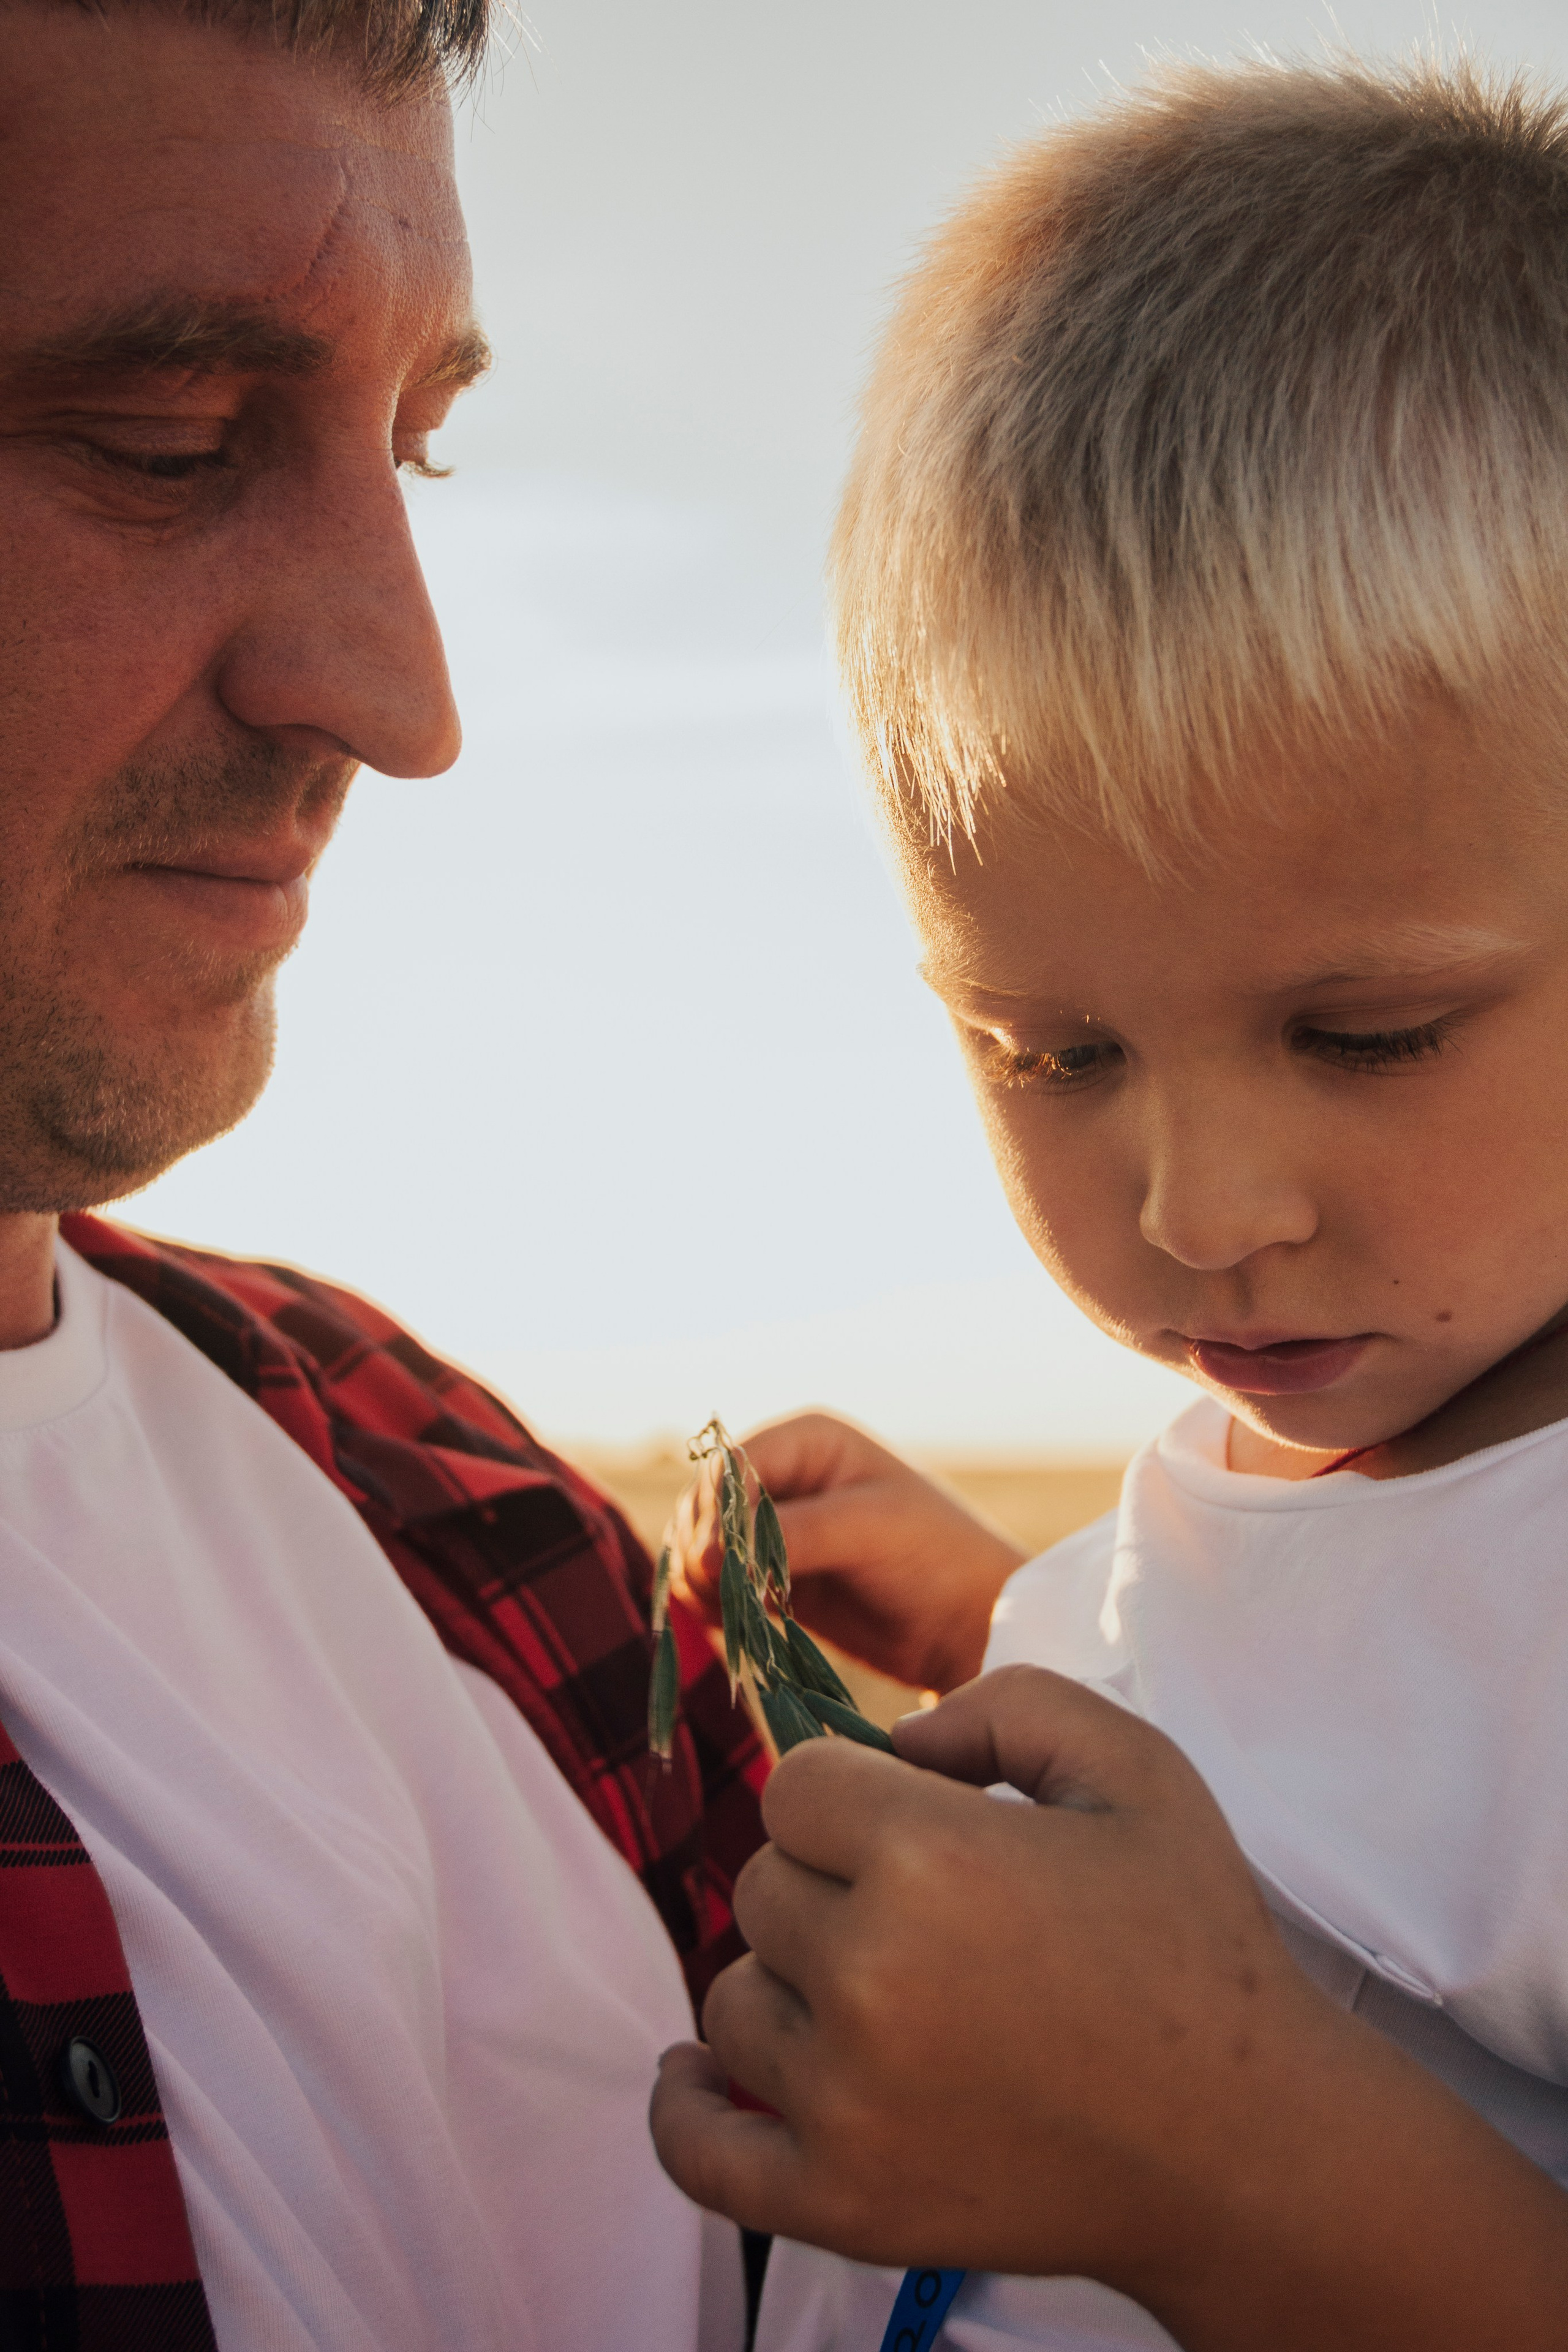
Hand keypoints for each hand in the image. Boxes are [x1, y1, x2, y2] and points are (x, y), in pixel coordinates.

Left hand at [650, 1666, 1567, 2351]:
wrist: (1245, 2147)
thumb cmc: (1193, 1943)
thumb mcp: (1130, 1765)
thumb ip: (1003, 1703)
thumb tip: (895, 1740)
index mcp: (928, 1856)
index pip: (794, 1787)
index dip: (851, 1795)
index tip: (912, 1826)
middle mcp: (868, 1975)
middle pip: (762, 1886)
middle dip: (829, 1884)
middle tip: (928, 1920)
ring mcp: (846, 2102)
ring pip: (734, 1998)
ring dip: (789, 1984)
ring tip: (885, 1998)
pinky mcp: (841, 2202)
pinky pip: (701, 2149)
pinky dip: (687, 2108)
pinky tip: (699, 2074)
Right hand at [668, 1412, 1024, 1691]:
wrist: (967, 1625)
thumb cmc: (935, 1558)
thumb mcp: (868, 1530)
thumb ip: (789, 1534)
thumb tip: (708, 1555)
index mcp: (808, 1440)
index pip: (729, 1466)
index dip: (716, 1513)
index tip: (723, 1564)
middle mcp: (783, 1475)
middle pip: (702, 1504)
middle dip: (705, 1550)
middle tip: (734, 1596)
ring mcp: (772, 1528)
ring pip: (697, 1545)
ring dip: (703, 1580)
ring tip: (744, 1612)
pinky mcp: (767, 1576)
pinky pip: (710, 1584)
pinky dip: (712, 1603)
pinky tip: (743, 1623)